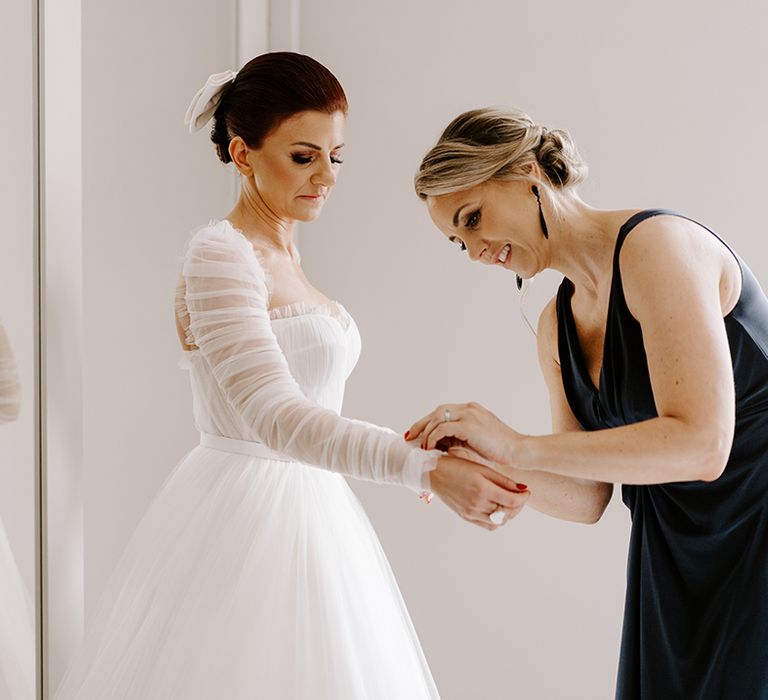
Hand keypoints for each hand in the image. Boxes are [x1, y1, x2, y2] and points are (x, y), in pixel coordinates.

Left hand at [407, 402, 524, 468]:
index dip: (428, 422)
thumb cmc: (500, 451)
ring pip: (437, 418)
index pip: (443, 412)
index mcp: (471, 410)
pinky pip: (442, 428)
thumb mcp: (476, 442)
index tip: (417, 434)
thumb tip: (441, 447)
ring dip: (426, 432)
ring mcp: (469, 414)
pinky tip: (431, 448)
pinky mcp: (469, 425)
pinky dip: (433, 437)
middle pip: (437, 412)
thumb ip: (459, 439)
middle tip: (410, 437)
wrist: (518, 451)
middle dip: (421, 425)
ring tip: (421, 446)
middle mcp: (469, 409)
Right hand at [427, 455, 529, 530]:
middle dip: (518, 505)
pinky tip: (495, 508)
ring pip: (499, 522)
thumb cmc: (458, 465)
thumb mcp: (482, 468)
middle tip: (519, 496)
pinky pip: (488, 526)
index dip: (524, 498)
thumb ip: (503, 481)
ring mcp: (471, 513)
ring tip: (507, 502)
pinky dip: (496, 520)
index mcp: (482, 489)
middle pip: (507, 513)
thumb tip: (523, 489)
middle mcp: (477, 504)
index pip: (512, 501)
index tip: (527, 491)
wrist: (434, 473)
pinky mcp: (466, 517)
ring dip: (507, 514)